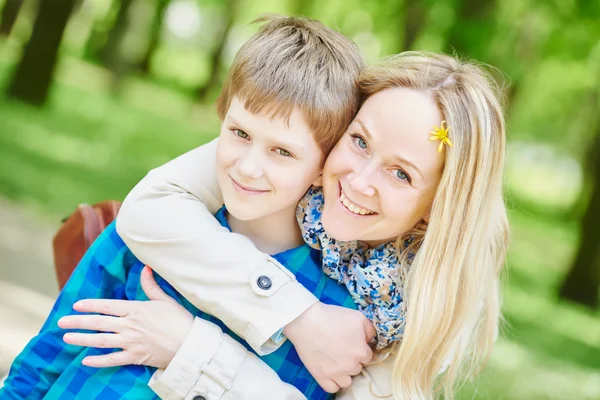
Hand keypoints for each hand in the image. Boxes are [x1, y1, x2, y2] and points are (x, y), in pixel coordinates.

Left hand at [57, 266, 193, 368]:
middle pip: (99, 323)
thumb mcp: (165, 299)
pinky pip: (112, 360)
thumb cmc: (180, 320)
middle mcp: (130, 326)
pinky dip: (98, 361)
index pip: (108, 306)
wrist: (190, 344)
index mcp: (136, 309)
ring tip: (67, 337)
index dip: (91, 305)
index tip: (76, 305)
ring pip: (101, 340)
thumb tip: (145, 268)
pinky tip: (85, 360)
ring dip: (82, 339)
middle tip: (61, 321)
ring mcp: (131, 342)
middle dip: (78, 322)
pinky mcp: (135, 357)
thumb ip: (151, 286)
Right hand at [283, 302, 375, 392]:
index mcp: (361, 352)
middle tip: (341, 348)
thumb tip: (370, 341)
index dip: (360, 348)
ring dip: (344, 373)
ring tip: (336, 361)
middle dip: (352, 360)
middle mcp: (351, 366)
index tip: (352, 343)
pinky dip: (333, 382)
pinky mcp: (321, 377)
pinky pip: (333, 388)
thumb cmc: (332, 317)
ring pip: (347, 381)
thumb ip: (370, 330)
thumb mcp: (358, 317)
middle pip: (357, 368)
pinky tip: (331, 372)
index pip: (368, 357)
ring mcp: (336, 373)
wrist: (306, 321)